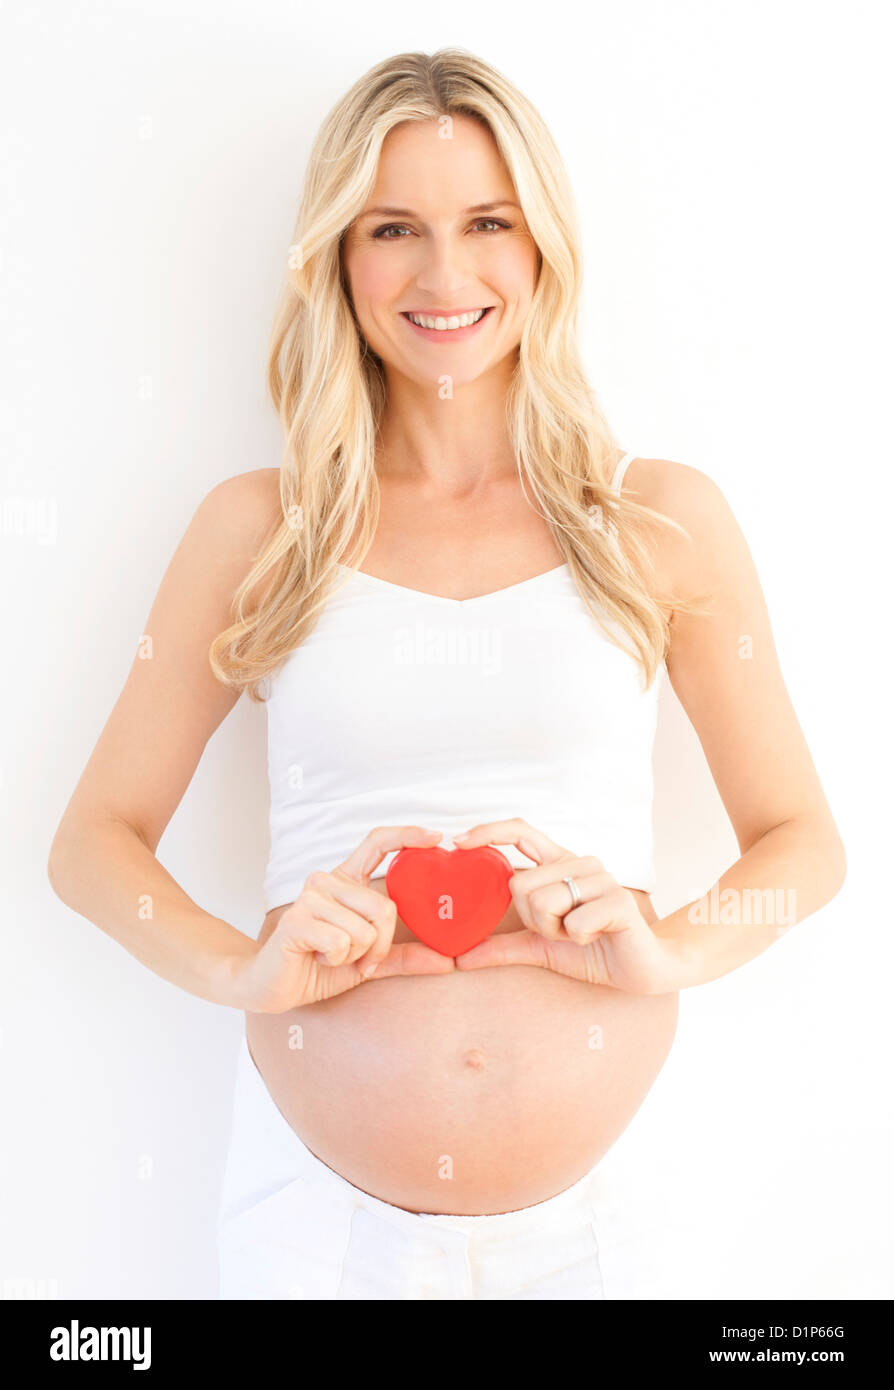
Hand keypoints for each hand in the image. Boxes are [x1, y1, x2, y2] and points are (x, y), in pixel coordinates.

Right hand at [232, 826, 454, 1011]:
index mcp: (346, 881)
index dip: (407, 835)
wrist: (274, 987)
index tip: (437, 836)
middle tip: (358, 960)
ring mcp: (310, 897)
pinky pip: (342, 942)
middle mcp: (327, 880)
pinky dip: (337, 960)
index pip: (377, 842)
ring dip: (355, 956)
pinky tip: (317, 958)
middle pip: (384, 907)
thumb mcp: (370, 961)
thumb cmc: (320, 967)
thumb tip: (448, 962)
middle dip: (380, 946)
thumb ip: (405, 957)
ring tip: (330, 956)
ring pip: (364, 930)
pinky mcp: (296, 920)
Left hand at [452, 818, 679, 993]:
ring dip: (556, 932)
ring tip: (581, 934)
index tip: (458, 842)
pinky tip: (598, 938)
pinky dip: (578, 939)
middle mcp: (579, 862)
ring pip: (544, 903)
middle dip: (532, 920)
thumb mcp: (539, 948)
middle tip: (561, 930)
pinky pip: (573, 922)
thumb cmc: (592, 950)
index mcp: (560, 865)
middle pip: (520, 885)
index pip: (521, 831)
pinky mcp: (619, 900)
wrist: (641, 971)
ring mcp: (602, 878)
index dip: (489, 831)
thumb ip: (501, 948)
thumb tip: (458, 958)